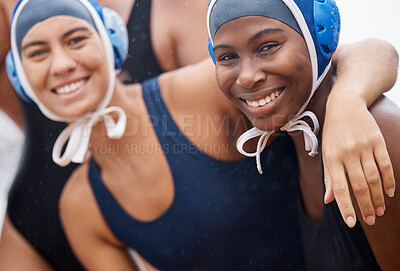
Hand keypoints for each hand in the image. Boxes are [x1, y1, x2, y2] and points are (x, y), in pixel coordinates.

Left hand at [323, 94, 394, 227]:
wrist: (345, 105)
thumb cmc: (332, 133)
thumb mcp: (326, 153)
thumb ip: (329, 177)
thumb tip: (329, 200)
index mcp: (331, 158)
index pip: (339, 188)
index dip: (346, 207)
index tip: (352, 223)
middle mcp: (347, 153)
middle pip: (359, 186)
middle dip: (365, 206)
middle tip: (370, 220)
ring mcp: (364, 147)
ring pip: (374, 178)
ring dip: (378, 197)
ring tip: (380, 210)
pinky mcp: (377, 141)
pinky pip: (385, 165)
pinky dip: (389, 181)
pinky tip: (389, 193)